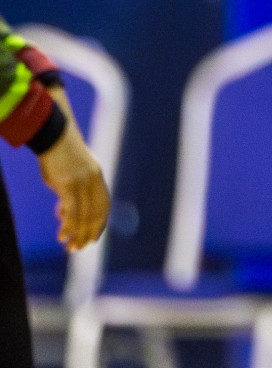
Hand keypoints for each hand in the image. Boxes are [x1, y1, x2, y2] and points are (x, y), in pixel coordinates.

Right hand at [36, 90, 109, 251]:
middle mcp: (93, 181)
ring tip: (70, 248)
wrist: (54, 136)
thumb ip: (72, 193)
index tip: (93, 238)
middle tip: (79, 249)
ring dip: (77, 234)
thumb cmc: (60, 155)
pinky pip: (70, 210)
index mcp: (97, 177)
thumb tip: (63, 214)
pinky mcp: (67, 184)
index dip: (99, 224)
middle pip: (95, 213)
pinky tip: (62, 236)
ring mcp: (81, 183)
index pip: (103, 206)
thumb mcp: (71, 173)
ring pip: (83, 215)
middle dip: (88, 233)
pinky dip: (67, 225)